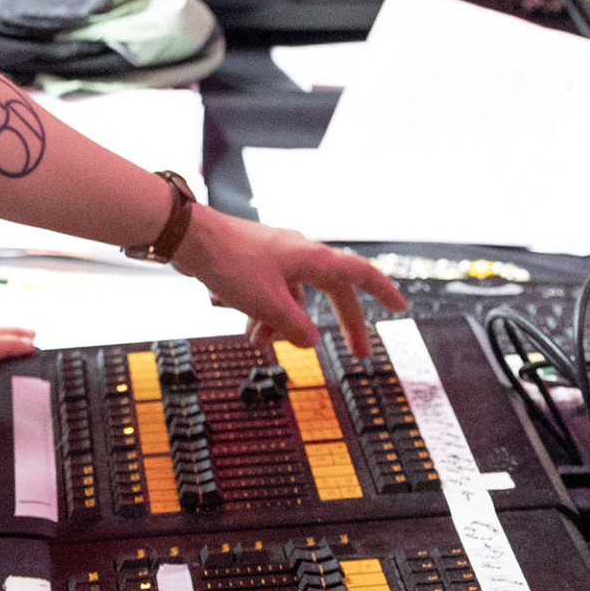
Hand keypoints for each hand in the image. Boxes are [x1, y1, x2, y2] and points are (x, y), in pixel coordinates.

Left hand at [174, 208, 405, 357]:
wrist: (189, 237)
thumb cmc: (230, 263)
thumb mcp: (268, 305)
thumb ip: (295, 327)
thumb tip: (312, 341)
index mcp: (312, 258)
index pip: (360, 273)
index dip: (383, 292)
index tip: (400, 308)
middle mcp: (300, 252)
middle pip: (333, 290)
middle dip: (344, 323)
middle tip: (359, 353)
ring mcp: (278, 255)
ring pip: (296, 295)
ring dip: (286, 323)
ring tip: (264, 345)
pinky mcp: (257, 261)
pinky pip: (274, 291)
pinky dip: (267, 312)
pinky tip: (251, 332)